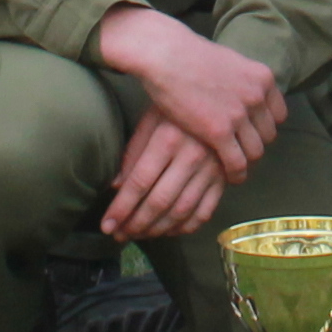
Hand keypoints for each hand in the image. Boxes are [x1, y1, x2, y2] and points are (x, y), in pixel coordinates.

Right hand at [92, 7, 282, 174]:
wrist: (166, 54)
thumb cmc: (189, 55)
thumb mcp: (229, 61)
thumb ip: (242, 80)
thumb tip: (244, 91)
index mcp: (262, 78)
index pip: (279, 115)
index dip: (264, 127)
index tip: (252, 134)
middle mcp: (257, 96)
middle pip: (268, 135)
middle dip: (255, 145)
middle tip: (240, 152)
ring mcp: (239, 114)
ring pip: (255, 152)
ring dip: (246, 162)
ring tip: (235, 168)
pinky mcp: (219, 131)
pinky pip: (237, 162)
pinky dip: (235, 174)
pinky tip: (229, 177)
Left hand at [101, 107, 233, 240]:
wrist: (223, 95)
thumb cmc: (178, 108)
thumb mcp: (151, 119)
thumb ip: (133, 153)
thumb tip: (117, 187)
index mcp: (168, 139)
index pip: (139, 183)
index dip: (121, 208)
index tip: (107, 225)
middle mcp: (191, 156)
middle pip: (159, 201)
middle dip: (136, 224)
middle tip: (120, 235)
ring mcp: (211, 169)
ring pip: (181, 211)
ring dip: (157, 230)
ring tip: (139, 234)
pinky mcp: (225, 177)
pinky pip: (205, 211)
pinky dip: (186, 227)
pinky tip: (169, 231)